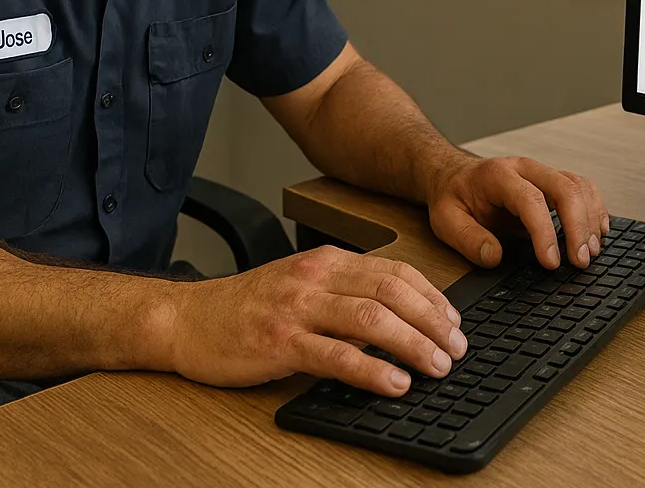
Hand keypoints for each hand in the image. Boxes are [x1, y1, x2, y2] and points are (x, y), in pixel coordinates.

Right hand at [164, 246, 465, 396]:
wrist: (186, 318)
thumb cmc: (248, 308)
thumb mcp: (302, 286)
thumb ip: (344, 294)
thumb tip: (400, 319)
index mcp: (327, 261)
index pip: (395, 271)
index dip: (433, 298)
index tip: (455, 323)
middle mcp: (315, 277)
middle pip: (391, 292)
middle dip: (432, 322)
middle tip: (457, 349)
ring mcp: (297, 307)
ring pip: (371, 319)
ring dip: (413, 344)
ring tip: (437, 366)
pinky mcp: (279, 342)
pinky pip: (336, 355)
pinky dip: (372, 370)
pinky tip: (395, 383)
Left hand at [426, 155, 609, 271]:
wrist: (454, 176)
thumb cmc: (453, 197)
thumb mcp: (446, 220)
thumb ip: (468, 239)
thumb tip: (495, 257)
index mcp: (498, 175)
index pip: (531, 200)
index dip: (545, 233)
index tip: (551, 262)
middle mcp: (525, 169)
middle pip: (565, 188)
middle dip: (578, 226)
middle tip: (580, 261)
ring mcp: (541, 173)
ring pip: (579, 186)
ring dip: (590, 219)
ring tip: (591, 252)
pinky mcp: (552, 182)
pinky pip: (583, 189)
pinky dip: (595, 209)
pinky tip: (597, 232)